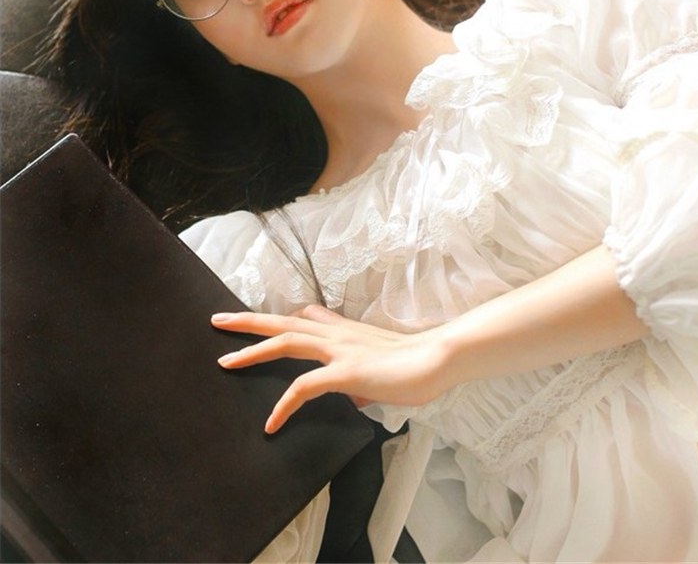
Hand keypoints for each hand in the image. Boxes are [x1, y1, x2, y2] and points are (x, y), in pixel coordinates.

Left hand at [211, 305, 447, 432]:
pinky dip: (284, 405)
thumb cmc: (415, 365)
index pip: (304, 318)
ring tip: (225, 362)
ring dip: (252, 350)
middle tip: (218, 321)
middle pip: (283, 322)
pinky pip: (304, 387)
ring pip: (285, 341)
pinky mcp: (345, 372)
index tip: (254, 321)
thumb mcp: (380, 365)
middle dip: (248, 322)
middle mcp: (337, 335)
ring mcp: (339, 350)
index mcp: (345, 332)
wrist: (437, 358)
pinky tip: (271, 422)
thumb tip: (353, 396)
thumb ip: (360, 377)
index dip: (278, 319)